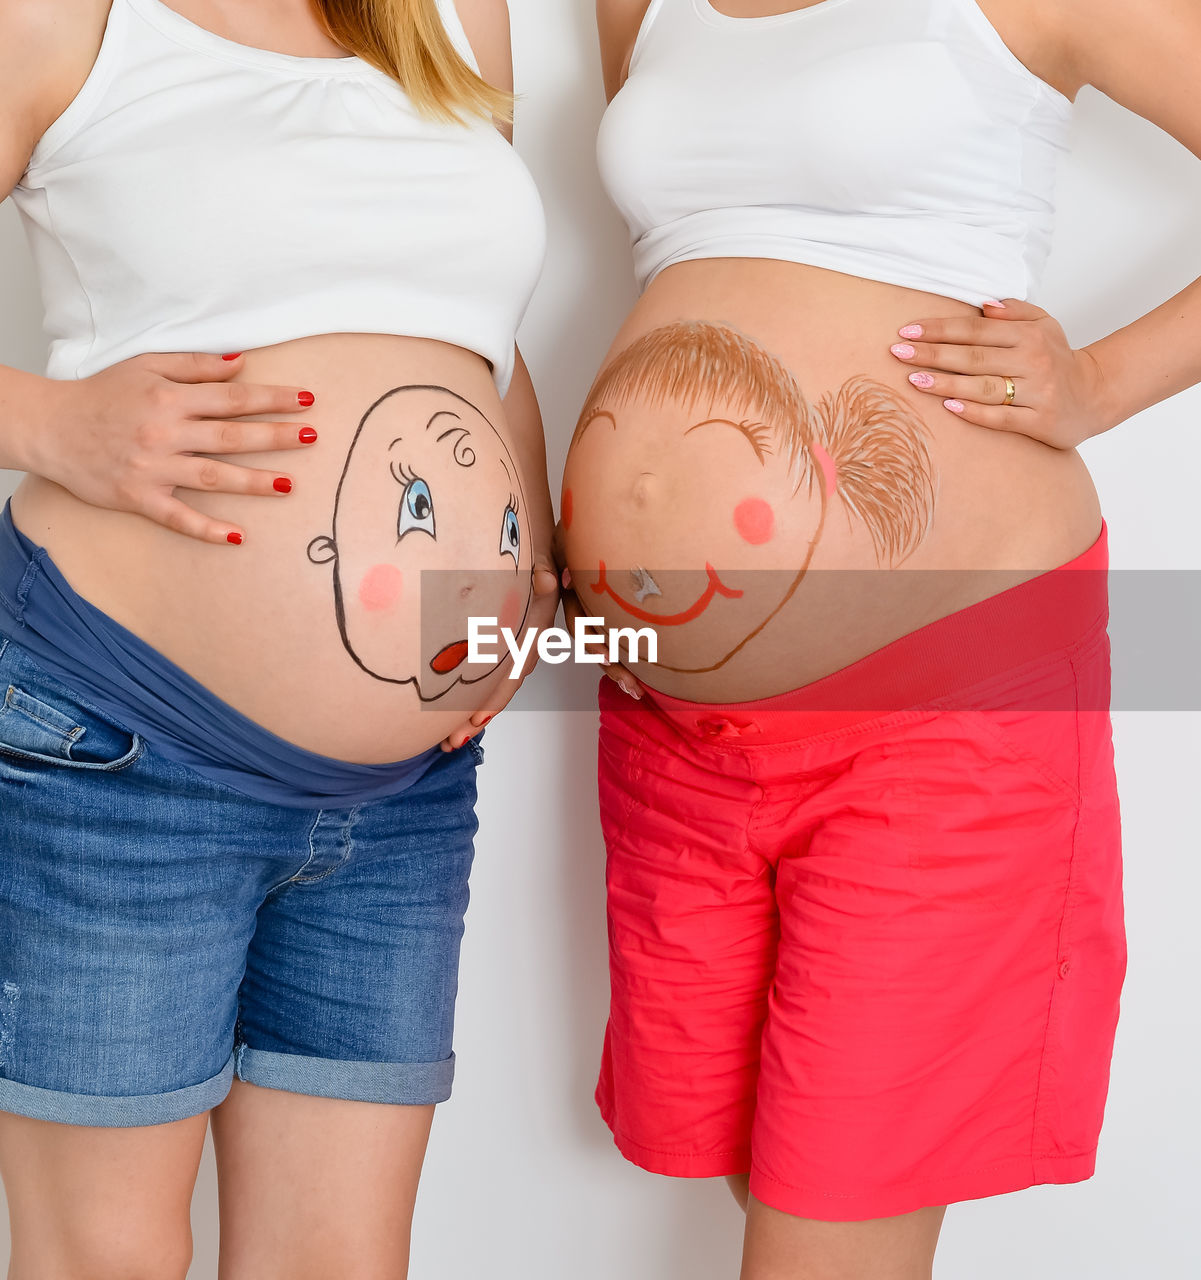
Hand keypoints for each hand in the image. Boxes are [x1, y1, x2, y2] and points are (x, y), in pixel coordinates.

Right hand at [29, 352, 317, 543]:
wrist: (49, 427)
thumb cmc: (101, 395)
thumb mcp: (146, 367)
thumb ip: (195, 366)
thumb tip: (242, 364)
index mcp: (169, 399)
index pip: (233, 398)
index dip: (272, 398)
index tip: (306, 400)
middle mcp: (164, 433)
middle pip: (231, 436)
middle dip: (276, 436)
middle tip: (313, 436)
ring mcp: (153, 468)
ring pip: (213, 477)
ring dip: (254, 482)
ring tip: (290, 484)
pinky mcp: (138, 498)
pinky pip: (178, 517)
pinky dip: (207, 529)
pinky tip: (237, 536)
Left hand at [439, 556, 560, 751]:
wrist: (539, 561)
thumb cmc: (536, 564)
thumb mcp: (543, 564)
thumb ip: (543, 572)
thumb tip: (547, 578)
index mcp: (531, 635)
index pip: (513, 671)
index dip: (496, 695)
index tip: (477, 716)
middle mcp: (522, 652)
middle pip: (497, 692)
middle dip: (474, 718)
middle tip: (450, 743)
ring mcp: (510, 655)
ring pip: (488, 692)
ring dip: (467, 717)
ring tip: (444, 742)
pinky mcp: (498, 653)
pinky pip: (483, 682)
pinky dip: (466, 702)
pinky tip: (446, 719)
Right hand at [549, 515, 643, 700]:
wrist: (591, 510)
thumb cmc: (575, 524)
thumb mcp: (559, 538)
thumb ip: (549, 560)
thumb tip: (558, 580)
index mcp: (570, 592)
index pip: (579, 623)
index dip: (593, 642)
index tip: (609, 657)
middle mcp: (581, 603)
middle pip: (594, 641)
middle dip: (612, 665)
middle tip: (632, 686)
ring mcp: (595, 605)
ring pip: (606, 642)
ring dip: (620, 667)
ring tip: (637, 690)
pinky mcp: (610, 603)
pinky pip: (618, 631)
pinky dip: (629, 651)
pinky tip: (644, 673)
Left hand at [888, 299, 1108, 448]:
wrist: (1094, 396)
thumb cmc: (1057, 359)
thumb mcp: (1044, 325)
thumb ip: (1014, 312)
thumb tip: (983, 304)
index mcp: (1029, 335)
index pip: (976, 330)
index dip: (940, 329)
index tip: (907, 330)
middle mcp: (1033, 361)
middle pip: (973, 357)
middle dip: (933, 354)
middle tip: (898, 352)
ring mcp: (1036, 392)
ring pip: (983, 386)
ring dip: (946, 383)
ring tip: (914, 379)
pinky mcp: (1038, 421)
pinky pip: (1000, 417)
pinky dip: (974, 412)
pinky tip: (948, 406)